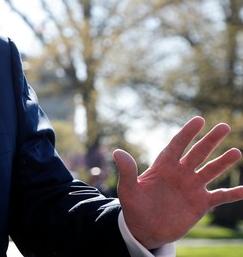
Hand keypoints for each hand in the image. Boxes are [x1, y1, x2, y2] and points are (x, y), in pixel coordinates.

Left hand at [113, 116, 242, 248]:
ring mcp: (192, 187)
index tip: (198, 120)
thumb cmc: (135, 207)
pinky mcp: (201, 203)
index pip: (177, 145)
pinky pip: (220, 196)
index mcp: (163, 166)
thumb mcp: (128, 190)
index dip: (187, 133)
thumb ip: (127, 172)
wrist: (145, 229)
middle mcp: (180, 173)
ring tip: (236, 152)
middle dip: (210, 140)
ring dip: (223, 162)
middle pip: (197, 153)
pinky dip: (233, 193)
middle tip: (223, 126)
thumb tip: (117, 152)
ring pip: (211, 171)